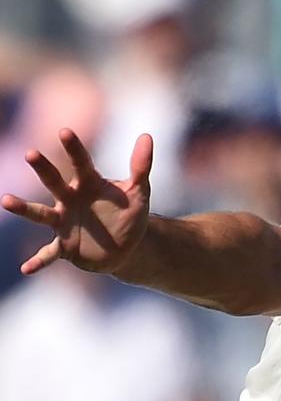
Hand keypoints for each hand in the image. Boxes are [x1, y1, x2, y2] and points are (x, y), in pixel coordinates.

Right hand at [1, 129, 152, 274]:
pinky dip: (38, 261)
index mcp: (88, 184)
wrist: (127, 245)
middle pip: (55, 182)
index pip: (81, 163)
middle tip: (31, 153)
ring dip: (24, 208)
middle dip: (44, 169)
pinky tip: (26, 269)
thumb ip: (141, 166)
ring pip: (41, 214)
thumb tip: (146, 136)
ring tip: (6, 200)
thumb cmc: (129, 212)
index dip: (74, 148)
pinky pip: (49, 254)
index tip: (65, 131)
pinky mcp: (65, 246)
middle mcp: (70, 200)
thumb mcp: (139, 191)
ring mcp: (64, 223)